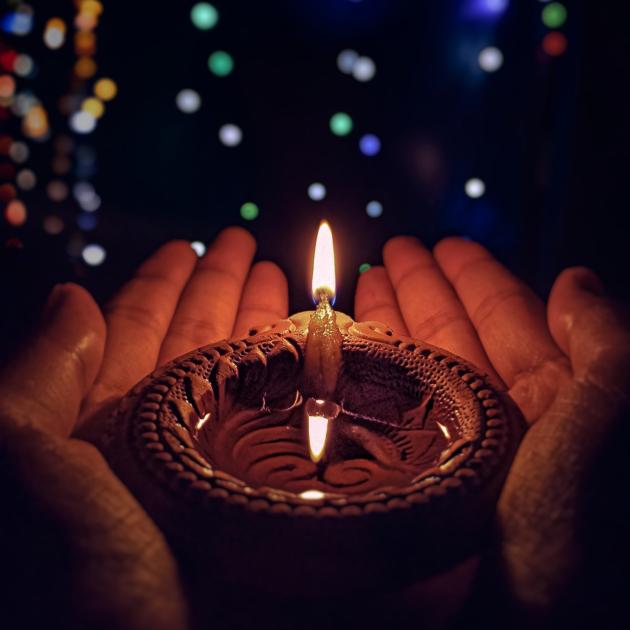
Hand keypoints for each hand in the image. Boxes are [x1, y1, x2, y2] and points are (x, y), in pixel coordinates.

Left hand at [0, 227, 287, 629]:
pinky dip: (297, 381)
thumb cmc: (69, 578)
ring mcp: (214, 465)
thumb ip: (40, 376)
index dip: (162, 283)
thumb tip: (70, 294)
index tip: (188, 243)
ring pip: (242, 375)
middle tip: (247, 244)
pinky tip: (314, 348)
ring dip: (260, 323)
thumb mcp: (20, 462)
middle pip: (196, 343)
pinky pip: (281, 420)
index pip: (134, 329)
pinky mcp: (260, 494)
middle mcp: (159, 438)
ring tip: (282, 279)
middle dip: (220, 289)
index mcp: (100, 423)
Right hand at [355, 236, 629, 623]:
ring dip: (393, 322)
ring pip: (417, 368)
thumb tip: (575, 278)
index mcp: (554, 403)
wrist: (524, 625)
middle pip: (455, 337)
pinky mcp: (412, 476)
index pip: (510, 320)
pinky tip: (347, 344)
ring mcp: (453, 448)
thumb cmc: (577, 532)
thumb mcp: (610, 421)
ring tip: (363, 283)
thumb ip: (603, 345)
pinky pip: (386, 409)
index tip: (443, 243)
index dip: (477, 278)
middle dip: (424, 290)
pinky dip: (368, 374)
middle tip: (390, 250)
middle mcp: (501, 421)